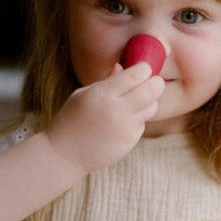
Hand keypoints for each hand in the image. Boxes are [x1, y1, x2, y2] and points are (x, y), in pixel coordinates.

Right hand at [44, 63, 164, 174]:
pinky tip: (122, 121)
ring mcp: (126, 126)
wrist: (65, 154)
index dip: (144, 69)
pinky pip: (142, 123)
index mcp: (103, 93)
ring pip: (152, 107)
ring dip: (149, 101)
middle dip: (156, 83)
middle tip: (154, 82)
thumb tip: (123, 67)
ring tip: (137, 100)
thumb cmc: (71, 120)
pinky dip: (138, 119)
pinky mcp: (130, 140)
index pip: (136, 75)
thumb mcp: (82, 95)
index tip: (143, 69)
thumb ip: (106, 82)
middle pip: (152, 90)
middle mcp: (117, 109)